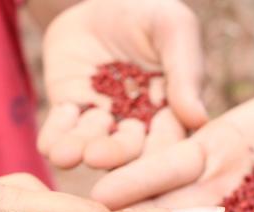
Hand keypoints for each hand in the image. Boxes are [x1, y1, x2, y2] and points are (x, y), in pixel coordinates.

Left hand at [38, 0, 206, 169]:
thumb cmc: (150, 13)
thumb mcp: (175, 30)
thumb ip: (186, 72)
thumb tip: (199, 120)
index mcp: (171, 113)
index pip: (169, 142)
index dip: (159, 152)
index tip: (150, 156)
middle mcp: (137, 125)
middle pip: (128, 149)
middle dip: (113, 154)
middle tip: (97, 156)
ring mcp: (101, 120)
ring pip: (90, 144)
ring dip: (78, 150)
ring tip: (67, 154)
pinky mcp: (69, 111)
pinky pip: (59, 132)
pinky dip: (55, 137)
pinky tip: (55, 134)